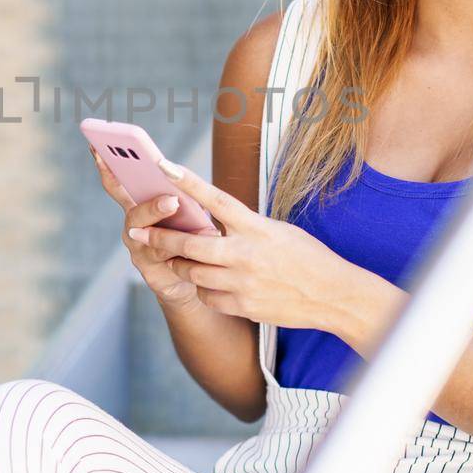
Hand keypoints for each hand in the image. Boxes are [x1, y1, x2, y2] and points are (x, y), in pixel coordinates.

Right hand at [89, 144, 220, 311]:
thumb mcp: (184, 209)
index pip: (117, 186)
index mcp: (137, 208)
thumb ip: (181, 196)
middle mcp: (133, 229)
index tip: (98, 151)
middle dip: (152, 207)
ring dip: (174, 234)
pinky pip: (169, 264)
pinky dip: (186, 253)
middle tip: (172, 201)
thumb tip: (184, 182)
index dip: (106, 169)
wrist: (195, 274)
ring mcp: (140, 253)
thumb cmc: (188, 233)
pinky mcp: (153, 275)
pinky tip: (206, 243)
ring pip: (153, 242)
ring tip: (196, 224)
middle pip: (135, 215)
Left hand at [127, 157, 365, 330]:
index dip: (187, 182)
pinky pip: (208, 298)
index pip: (216, 199)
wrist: (333, 295)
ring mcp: (244, 282)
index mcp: (257, 227)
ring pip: (193, 274)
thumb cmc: (306, 257)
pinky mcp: (244, 306)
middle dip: (160, 239)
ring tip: (175, 260)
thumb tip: (216, 220)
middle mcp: (247, 253)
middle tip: (139, 234)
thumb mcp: (278, 231)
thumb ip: (245, 226)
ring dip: (180, 266)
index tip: (162, 166)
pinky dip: (203, 290)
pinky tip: (210, 285)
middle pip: (191, 245)